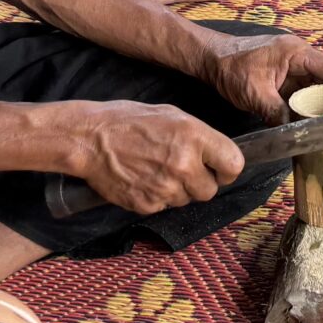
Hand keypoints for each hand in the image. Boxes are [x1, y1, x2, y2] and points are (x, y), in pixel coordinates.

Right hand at [68, 100, 244, 213]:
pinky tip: (143, 179)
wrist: (89, 139)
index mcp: (193, 138)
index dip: (226, 169)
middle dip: (199, 182)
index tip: (219, 169)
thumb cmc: (128, 121)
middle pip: (210, 191)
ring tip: (156, 170)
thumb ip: (198, 136)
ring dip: (177, 190)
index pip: (233, 165)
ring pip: (186, 200)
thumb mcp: (171, 115)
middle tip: (181, 168)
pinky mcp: (148, 205)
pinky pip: (164, 207)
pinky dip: (157, 197)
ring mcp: (165, 188)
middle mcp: (183, 165)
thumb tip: (216, 154)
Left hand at [205, 31, 322, 119]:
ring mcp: (292, 68)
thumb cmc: (229, 66)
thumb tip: (295, 134)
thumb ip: (277, 113)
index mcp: (297, 53)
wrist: (209, 59)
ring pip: (318, 87)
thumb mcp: (255, 93)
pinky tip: (313, 122)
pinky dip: (310, 107)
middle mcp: (299, 58)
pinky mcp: (284, 78)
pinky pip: (304, 93)